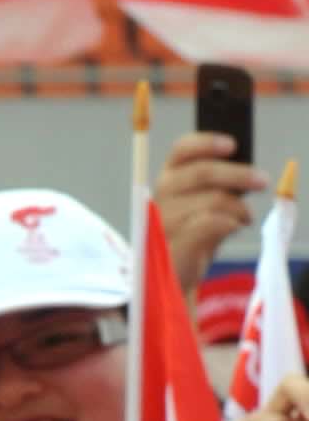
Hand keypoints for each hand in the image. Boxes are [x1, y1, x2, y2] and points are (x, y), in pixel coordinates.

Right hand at [154, 129, 266, 294]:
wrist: (173, 277)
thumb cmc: (190, 236)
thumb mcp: (200, 205)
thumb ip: (214, 186)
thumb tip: (244, 171)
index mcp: (167, 180)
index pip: (181, 150)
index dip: (207, 143)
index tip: (233, 145)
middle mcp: (160, 197)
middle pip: (202, 173)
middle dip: (239, 175)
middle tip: (262, 181)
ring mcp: (164, 223)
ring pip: (213, 199)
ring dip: (238, 207)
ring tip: (245, 217)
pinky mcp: (174, 245)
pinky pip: (210, 223)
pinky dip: (230, 222)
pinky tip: (235, 227)